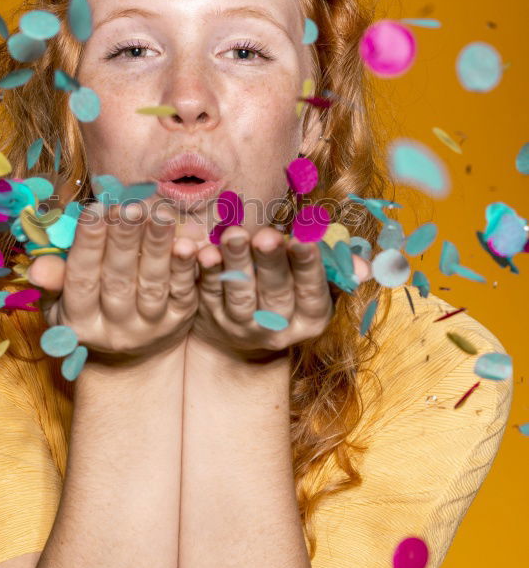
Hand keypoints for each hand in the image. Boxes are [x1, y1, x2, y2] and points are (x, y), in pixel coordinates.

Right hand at [26, 202, 199, 365]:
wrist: (130, 360)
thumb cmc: (89, 314)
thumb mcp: (61, 305)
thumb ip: (54, 283)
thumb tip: (37, 267)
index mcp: (80, 323)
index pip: (81, 280)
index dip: (88, 245)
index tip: (94, 210)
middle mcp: (115, 330)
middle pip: (118, 281)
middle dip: (124, 240)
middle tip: (129, 206)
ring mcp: (149, 327)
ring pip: (152, 285)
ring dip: (157, 247)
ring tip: (158, 213)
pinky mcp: (179, 322)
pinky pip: (183, 292)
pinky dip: (186, 267)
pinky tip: (187, 242)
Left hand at [186, 224, 371, 361]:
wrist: (245, 333)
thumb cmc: (291, 289)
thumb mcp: (317, 284)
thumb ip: (337, 268)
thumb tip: (364, 267)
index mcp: (311, 318)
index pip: (313, 292)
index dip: (309, 267)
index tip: (304, 240)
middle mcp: (278, 329)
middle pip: (275, 293)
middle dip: (271, 262)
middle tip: (265, 235)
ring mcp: (243, 327)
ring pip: (240, 294)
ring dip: (236, 262)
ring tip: (232, 234)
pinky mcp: (211, 320)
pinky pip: (209, 293)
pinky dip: (206, 272)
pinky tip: (202, 251)